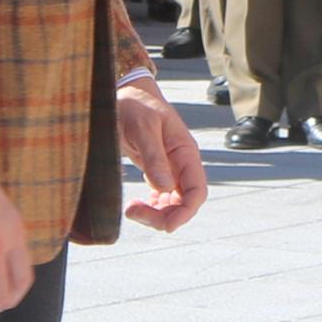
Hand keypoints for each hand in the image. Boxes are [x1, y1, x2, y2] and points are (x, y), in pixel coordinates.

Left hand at [117, 79, 208, 233]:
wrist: (124, 94)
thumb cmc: (135, 106)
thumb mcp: (143, 127)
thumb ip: (153, 157)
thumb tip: (163, 188)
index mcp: (185, 152)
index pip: (197, 190)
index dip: (185, 212)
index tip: (166, 226)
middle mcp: (181, 163)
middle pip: (184, 202)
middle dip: (163, 215)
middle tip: (133, 212)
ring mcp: (170, 169)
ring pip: (172, 203)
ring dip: (155, 214)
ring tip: (131, 209)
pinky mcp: (157, 171)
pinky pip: (162, 198)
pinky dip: (152, 207)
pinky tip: (136, 205)